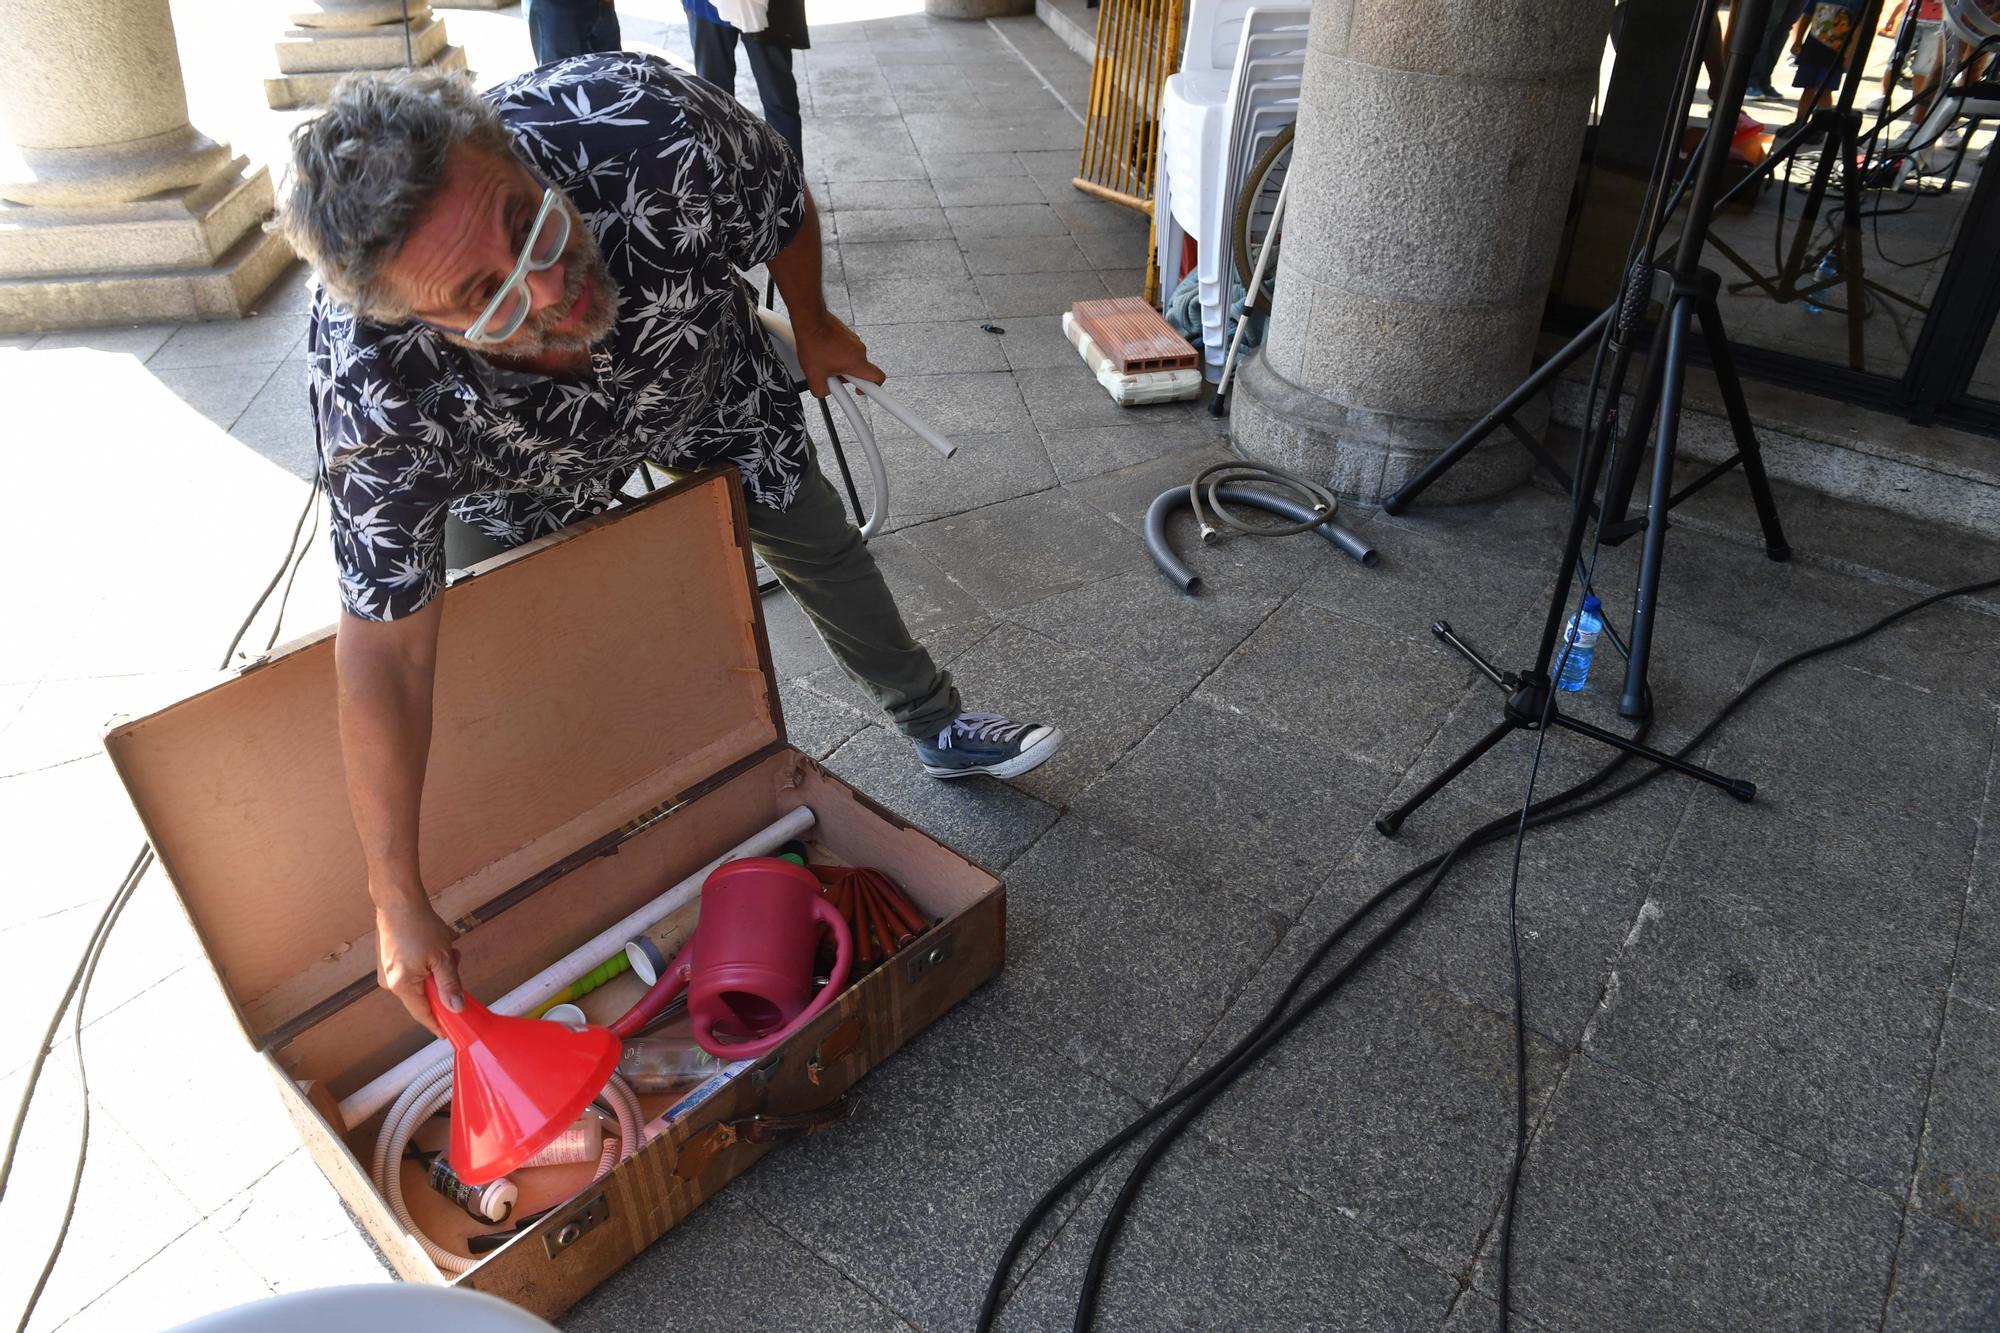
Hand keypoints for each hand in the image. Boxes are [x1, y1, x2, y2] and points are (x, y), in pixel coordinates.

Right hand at [375, 896, 462, 1036]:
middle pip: (423, 996)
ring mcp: (386, 970)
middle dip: (443, 983)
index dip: (437, 1024)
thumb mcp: (442, 957)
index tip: (449, 1033)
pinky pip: (412, 970)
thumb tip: (456, 1008)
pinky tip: (434, 945)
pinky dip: (426, 963)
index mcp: (401, 985)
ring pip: (420, 981)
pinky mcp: (388, 959)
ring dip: (436, 969)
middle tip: (453, 962)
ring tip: (444, 947)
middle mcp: (389, 982)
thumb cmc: (419, 926)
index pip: (422, 1014)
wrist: (398, 900)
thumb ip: (449, 985)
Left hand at [790, 309, 885, 398]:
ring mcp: (854, 340)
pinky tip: (823, 352)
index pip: (878, 378)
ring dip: (839, 364)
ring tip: (823, 361)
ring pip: (851, 360)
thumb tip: (823, 392)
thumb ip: (822, 391)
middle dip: (846, 376)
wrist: (809, 320)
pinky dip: (836, 353)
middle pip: (861, 370)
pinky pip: (845, 349)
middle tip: (831, 376)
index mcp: (857, 362)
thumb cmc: (814, 342)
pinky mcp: (846, 334)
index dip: (875, 389)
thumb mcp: (814, 375)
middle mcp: (860, 350)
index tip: (867, 393)